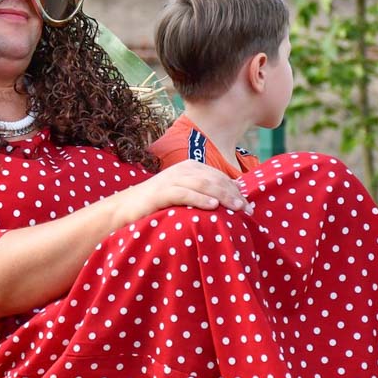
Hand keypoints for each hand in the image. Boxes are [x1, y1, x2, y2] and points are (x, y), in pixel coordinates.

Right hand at [118, 161, 252, 223]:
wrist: (127, 207)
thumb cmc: (160, 204)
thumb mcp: (185, 193)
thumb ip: (204, 193)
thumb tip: (232, 203)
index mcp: (191, 167)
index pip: (220, 177)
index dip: (236, 191)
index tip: (249, 207)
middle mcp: (183, 169)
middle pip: (215, 179)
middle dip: (233, 194)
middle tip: (247, 210)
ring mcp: (171, 179)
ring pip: (203, 184)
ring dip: (223, 196)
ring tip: (236, 208)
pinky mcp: (161, 192)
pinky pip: (184, 193)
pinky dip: (200, 199)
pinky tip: (213, 206)